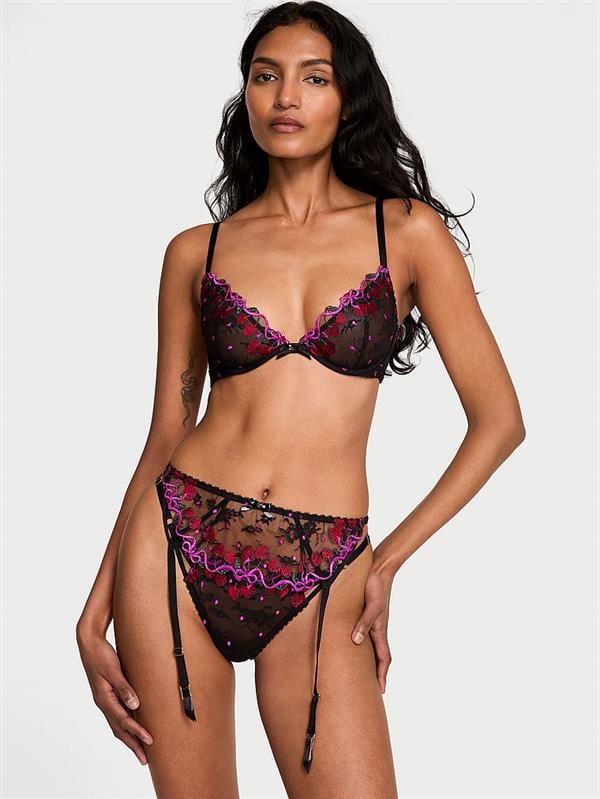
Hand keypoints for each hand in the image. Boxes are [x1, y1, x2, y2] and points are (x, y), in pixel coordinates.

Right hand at [76, 627, 152, 764]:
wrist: (89, 643)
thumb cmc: (101, 655)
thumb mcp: (113, 669)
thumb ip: (124, 687)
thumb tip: (135, 706)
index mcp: (104, 699)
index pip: (124, 721)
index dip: (137, 732)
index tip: (150, 741)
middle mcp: (104, 702)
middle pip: (119, 729)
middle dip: (132, 744)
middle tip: (145, 759)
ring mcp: (105, 700)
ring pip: (117, 725)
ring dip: (129, 738)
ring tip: (140, 749)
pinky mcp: (108, 694)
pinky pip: (117, 715)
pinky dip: (125, 725)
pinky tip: (133, 725)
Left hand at [351, 558, 395, 693]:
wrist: (380, 568)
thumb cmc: (376, 586)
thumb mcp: (371, 605)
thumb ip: (364, 622)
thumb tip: (356, 641)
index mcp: (380, 630)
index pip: (383, 658)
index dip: (382, 674)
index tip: (381, 691)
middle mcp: (377, 628)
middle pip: (379, 656)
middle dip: (376, 673)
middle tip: (371, 688)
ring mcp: (373, 622)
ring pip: (372, 646)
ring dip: (370, 660)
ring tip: (362, 672)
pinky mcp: (366, 613)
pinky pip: (366, 634)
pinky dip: (363, 645)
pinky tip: (354, 644)